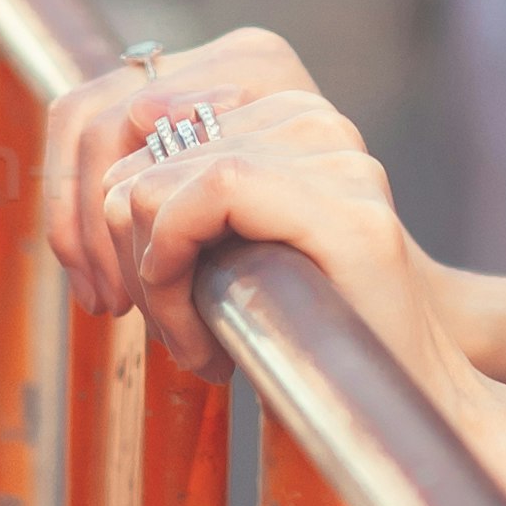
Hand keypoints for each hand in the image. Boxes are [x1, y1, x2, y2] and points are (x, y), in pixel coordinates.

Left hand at [49, 46, 505, 505]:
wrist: (416, 398)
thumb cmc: (311, 331)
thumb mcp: (228, 250)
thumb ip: (178, 196)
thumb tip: (97, 179)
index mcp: (283, 107)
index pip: (133, 107)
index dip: (89, 200)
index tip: (107, 287)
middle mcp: (311, 115)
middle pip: (132, 146)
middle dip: (115, 249)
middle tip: (153, 326)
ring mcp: (331, 152)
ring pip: (151, 179)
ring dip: (145, 279)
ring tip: (190, 342)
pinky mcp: (339, 202)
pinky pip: (199, 196)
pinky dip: (168, 269)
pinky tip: (198, 334)